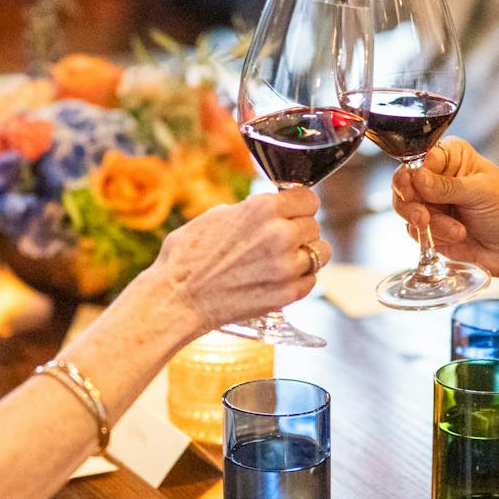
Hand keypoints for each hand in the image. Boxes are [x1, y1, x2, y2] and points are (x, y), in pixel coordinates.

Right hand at [146, 189, 325, 334]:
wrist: (177, 299)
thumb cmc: (186, 258)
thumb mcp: (213, 217)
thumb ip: (246, 210)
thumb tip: (262, 210)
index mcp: (262, 208)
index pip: (308, 199)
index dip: (300, 206)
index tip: (293, 213)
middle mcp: (280, 234)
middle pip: (314, 225)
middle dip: (300, 231)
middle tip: (281, 242)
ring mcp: (286, 266)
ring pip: (321, 253)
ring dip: (306, 255)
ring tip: (284, 261)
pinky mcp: (287, 294)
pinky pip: (311, 280)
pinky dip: (300, 280)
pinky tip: (279, 280)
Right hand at [390, 139, 498, 282]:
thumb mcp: (481, 192)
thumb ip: (447, 186)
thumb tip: (416, 176)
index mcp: (450, 156)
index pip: (417, 158)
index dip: (410, 175)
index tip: (412, 189)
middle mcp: (436, 176)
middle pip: (403, 184)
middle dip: (412, 205)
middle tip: (423, 218)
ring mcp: (430, 203)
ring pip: (405, 209)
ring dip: (430, 224)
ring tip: (457, 231)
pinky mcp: (428, 227)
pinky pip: (413, 231)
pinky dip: (432, 237)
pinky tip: (457, 237)